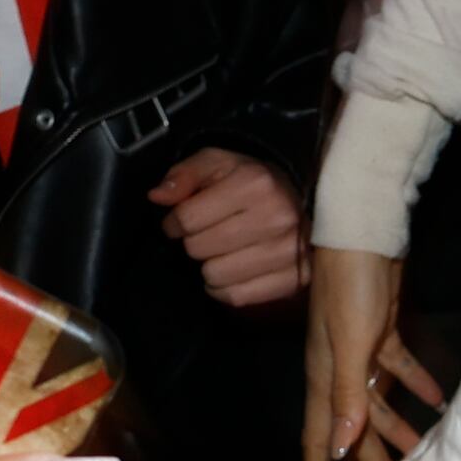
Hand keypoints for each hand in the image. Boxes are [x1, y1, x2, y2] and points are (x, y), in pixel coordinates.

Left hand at [153, 146, 309, 307]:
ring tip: (222, 252)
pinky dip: (225, 288)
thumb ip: (184, 175)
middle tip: (208, 234)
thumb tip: (157, 197)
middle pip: (199, 249)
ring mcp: (288, 253)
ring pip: (215, 276)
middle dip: (195, 242)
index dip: (174, 221)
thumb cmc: (252, 182)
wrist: (302, 203)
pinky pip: (236, 296)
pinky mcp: (293, 281)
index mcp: (256, 183)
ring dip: (210, 266)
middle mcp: (277, 218)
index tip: (182, 221)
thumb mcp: (217, 163)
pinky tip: (232, 271)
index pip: (187, 218)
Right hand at [300, 244, 445, 460]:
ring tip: (424, 455)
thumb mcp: (350, 346)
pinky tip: (438, 402)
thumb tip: (339, 451)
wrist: (364, 236)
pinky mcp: (381, 334)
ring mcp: (359, 353)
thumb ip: (347, 398)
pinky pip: (398, 368)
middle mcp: (337, 372)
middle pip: (352, 429)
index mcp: (323, 380)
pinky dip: (417, 385)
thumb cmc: (350, 289)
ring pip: (379, 403)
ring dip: (400, 428)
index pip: (316, 438)